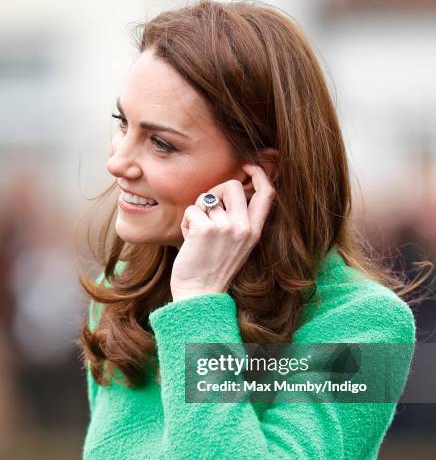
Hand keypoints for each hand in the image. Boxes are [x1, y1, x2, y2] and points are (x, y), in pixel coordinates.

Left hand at [170, 164, 275, 301]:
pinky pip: (192, 210)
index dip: (260, 174)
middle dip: (216, 190)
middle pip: (233, 185)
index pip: (268, 194)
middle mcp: (244, 228)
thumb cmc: (212, 269)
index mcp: (254, 232)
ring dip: (196, 213)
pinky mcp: (205, 229)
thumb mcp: (237, 245)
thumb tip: (229, 191)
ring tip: (197, 235)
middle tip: (207, 208)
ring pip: (206, 199)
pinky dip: (186, 223)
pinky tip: (189, 240)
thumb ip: (239, 220)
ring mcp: (226, 228)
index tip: (248, 166)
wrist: (199, 294)